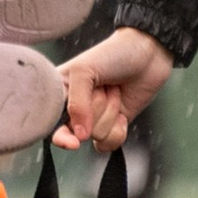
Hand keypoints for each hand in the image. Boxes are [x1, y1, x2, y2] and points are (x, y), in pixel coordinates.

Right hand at [53, 26, 174, 151]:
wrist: (147, 54)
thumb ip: (77, 104)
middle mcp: (74, 108)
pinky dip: (119, 130)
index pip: (50, 123)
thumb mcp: (84, 71)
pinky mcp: (113, 125)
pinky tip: (123, 111)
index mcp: (59, 92)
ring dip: (110, 113)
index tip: (72, 141)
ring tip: (114, 92)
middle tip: (102, 87)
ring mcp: (94, 119)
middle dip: (96, 110)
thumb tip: (80, 136)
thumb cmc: (112, 54)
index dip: (60, 135)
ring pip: (97, 136)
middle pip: (78, 131)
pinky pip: (110, 143)